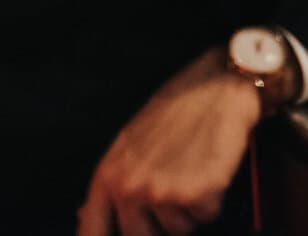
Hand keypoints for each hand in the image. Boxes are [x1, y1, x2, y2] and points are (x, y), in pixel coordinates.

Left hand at [78, 47, 260, 235]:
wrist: (219, 85)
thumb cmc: (179, 107)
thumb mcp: (131, 141)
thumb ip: (115, 180)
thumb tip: (88, 216)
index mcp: (109, 174)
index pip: (91, 229)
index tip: (131, 231)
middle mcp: (130, 187)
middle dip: (161, 224)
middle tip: (176, 195)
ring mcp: (163, 192)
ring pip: (179, 229)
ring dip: (191, 209)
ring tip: (197, 172)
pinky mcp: (197, 194)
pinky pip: (207, 215)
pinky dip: (215, 198)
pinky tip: (214, 169)